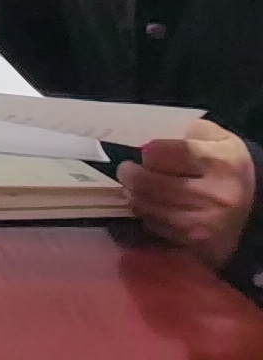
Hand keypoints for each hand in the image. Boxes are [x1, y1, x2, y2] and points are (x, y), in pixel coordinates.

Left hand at [124, 124, 256, 267]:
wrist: (256, 204)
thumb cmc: (226, 163)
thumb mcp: (214, 137)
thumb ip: (184, 132)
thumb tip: (151, 143)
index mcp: (218, 162)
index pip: (160, 154)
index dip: (148, 152)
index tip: (148, 153)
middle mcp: (214, 196)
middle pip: (147, 184)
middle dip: (130, 175)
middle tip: (127, 170)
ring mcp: (205, 224)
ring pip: (147, 207)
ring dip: (135, 195)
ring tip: (136, 188)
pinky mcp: (198, 244)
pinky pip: (157, 227)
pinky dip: (149, 216)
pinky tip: (154, 207)